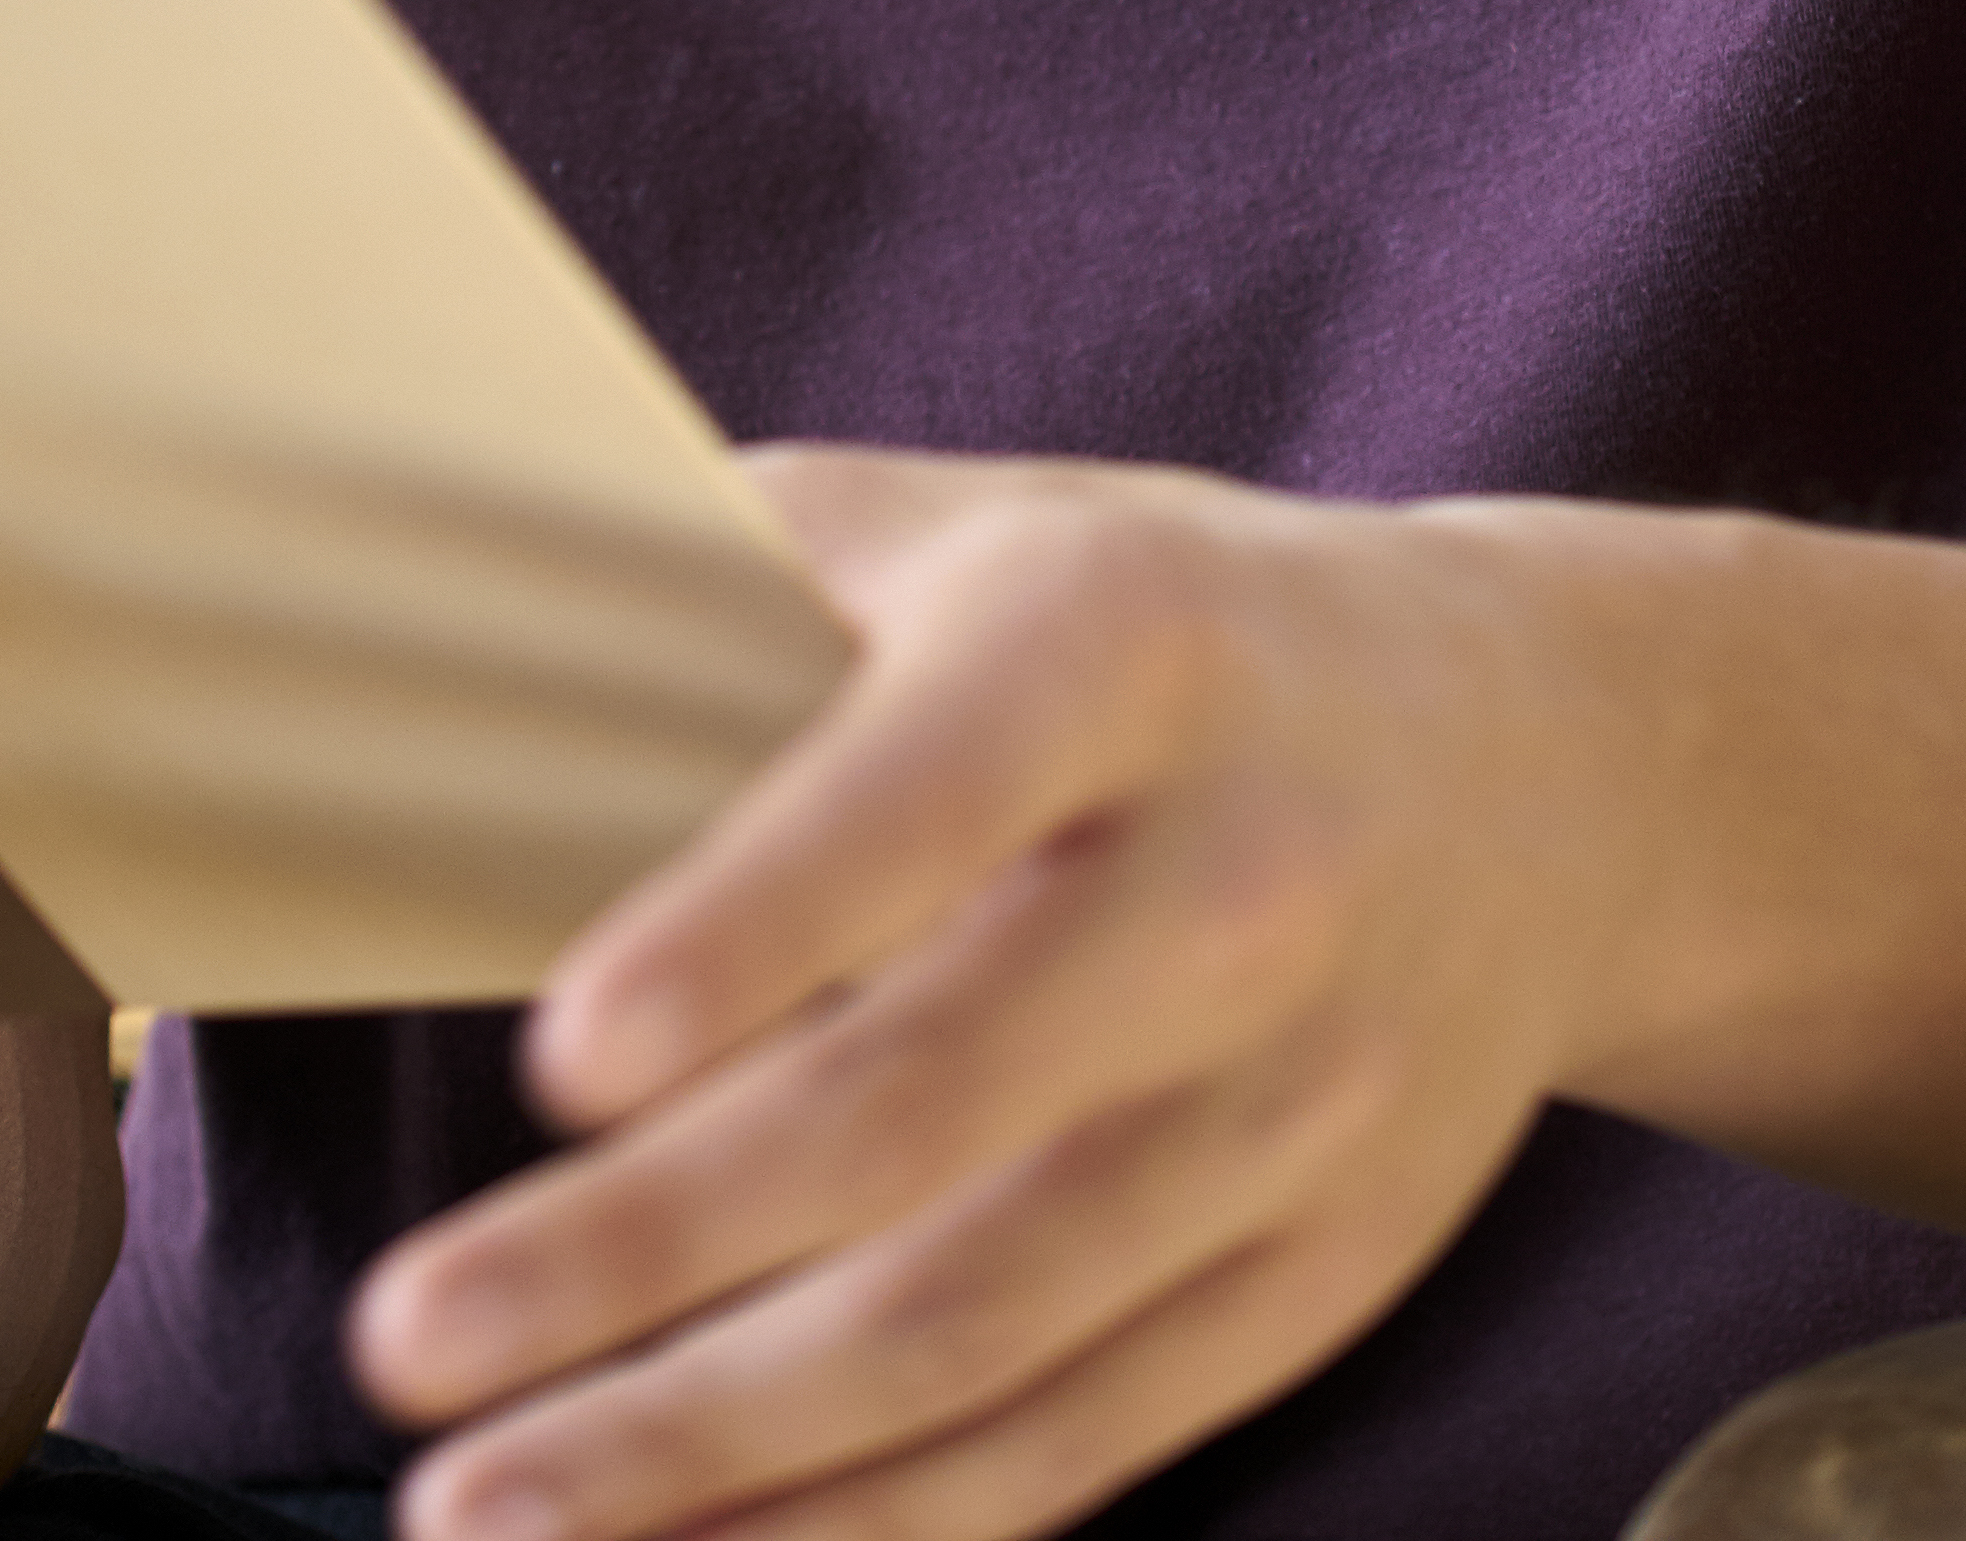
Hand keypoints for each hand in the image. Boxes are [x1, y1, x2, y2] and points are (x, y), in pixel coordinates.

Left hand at [344, 448, 1631, 1540]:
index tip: (567, 1052)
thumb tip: (410, 642)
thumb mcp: (981, 526)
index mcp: (1132, 649)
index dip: (759, 927)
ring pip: (989, 1321)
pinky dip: (867, 1530)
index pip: (936, 791)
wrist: (1557, 762)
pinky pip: (1075, 1442)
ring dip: (716, 1444)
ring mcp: (1302, 1106)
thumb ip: (721, 575)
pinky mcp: (1324, 1275)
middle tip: (408, 1337)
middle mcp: (1243, 882)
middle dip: (655, 1249)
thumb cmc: (1169, 634)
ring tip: (478, 1506)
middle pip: (939, 1103)